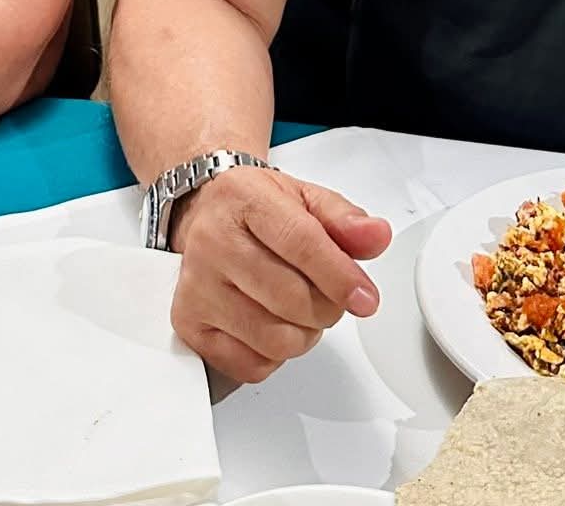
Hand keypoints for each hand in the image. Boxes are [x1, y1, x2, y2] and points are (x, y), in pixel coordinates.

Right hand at [167, 166, 392, 383]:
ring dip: (304, 334)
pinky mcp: (189, 324)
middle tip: (329, 295)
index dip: (340, 277)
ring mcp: (196, 286)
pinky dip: (274, 356)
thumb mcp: (304, 198)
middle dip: (327, 307)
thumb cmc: (256, 209)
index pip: (300, 244)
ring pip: (274, 339)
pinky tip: (272, 324)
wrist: (206, 214)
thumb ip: (345, 219)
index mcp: (243, 199)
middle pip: (290, 299)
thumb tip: (376, 236)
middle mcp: (212, 242)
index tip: (365, 298)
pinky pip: (250, 366)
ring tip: (300, 309)